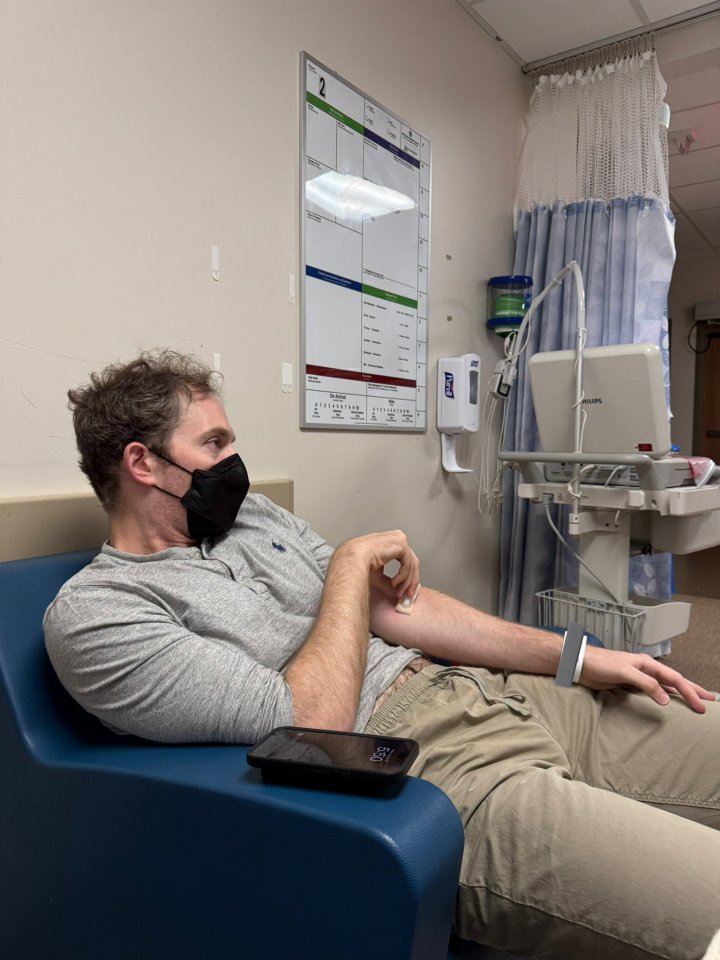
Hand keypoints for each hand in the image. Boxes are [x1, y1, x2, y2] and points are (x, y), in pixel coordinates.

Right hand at [338, 530, 419, 603]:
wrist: (353, 559)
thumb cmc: (358, 564)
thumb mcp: (377, 576)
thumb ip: (389, 582)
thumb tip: (397, 592)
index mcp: (389, 544)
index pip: (405, 560)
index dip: (406, 578)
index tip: (404, 592)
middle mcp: (396, 539)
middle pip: (411, 563)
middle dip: (410, 581)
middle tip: (408, 596)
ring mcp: (400, 539)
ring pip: (411, 564)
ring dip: (406, 582)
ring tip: (398, 593)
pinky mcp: (401, 543)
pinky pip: (407, 563)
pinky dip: (403, 576)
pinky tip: (394, 583)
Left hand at [579, 646, 715, 713]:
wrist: (581, 664)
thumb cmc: (600, 663)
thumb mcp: (625, 672)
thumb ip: (646, 684)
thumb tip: (666, 699)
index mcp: (648, 664)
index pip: (675, 679)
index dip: (690, 692)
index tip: (701, 706)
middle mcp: (646, 670)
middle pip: (674, 682)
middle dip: (692, 691)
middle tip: (709, 701)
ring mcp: (638, 678)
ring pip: (665, 688)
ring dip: (680, 695)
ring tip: (694, 701)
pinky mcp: (629, 686)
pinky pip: (652, 693)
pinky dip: (663, 698)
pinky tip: (667, 704)